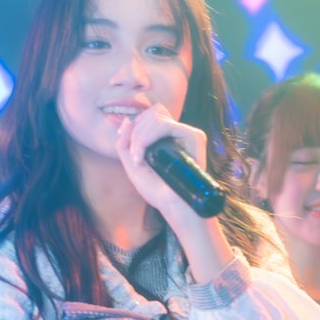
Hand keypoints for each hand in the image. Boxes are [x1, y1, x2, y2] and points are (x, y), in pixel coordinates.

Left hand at [115, 103, 208, 225]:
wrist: (173, 206)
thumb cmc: (157, 191)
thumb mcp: (132, 166)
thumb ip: (124, 143)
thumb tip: (127, 120)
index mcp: (166, 137)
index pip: (150, 115)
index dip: (135, 125)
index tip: (128, 146)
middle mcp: (177, 133)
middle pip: (152, 112)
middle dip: (136, 131)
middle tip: (134, 155)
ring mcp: (187, 134)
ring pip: (157, 116)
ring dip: (140, 135)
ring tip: (139, 158)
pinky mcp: (195, 137)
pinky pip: (167, 125)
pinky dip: (150, 135)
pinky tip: (144, 151)